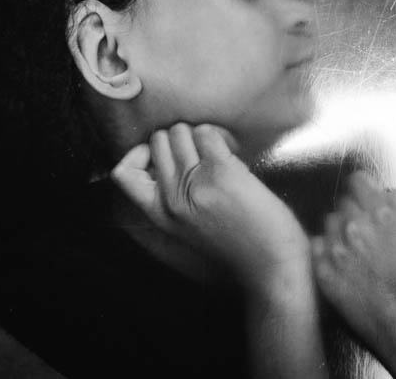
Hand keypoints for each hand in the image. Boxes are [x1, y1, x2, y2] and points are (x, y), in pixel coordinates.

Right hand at [111, 123, 309, 296]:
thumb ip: (175, 198)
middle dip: (179, 138)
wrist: (271, 264)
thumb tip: (171, 157)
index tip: (163, 155)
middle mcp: (171, 199)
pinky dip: (220, 136)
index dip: (139, 154)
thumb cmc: (240, 244)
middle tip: (203, 152)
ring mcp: (194, 184)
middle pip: (158, 141)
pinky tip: (233, 153)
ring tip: (219, 153)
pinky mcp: (221, 172)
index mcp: (160, 215)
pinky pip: (207, 134)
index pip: (124, 174)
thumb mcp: (190, 228)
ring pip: (180, 132)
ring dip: (200, 134)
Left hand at [312, 172, 395, 378]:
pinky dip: (328, 254)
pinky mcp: (323, 271)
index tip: (364, 197)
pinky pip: (317, 247)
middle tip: (368, 235)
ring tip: (359, 255)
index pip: (358, 180)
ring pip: (329, 224)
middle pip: (344, 202)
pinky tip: (346, 267)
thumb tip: (387, 193)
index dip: (363, 189)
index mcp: (383, 211)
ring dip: (341, 233)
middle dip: (356, 214)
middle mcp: (356, 225)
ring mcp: (337, 248)